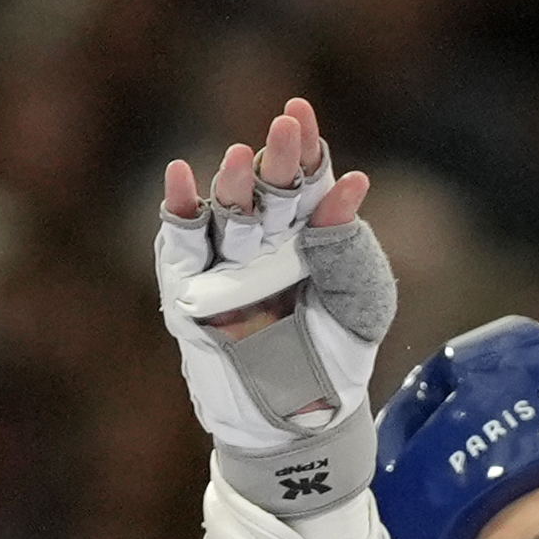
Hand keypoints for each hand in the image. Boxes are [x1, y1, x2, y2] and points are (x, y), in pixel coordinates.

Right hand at [154, 96, 397, 517]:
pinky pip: (183, 245)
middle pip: (269, 189)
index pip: (308, 179)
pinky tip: (182, 179)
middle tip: (285, 129)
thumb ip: (350, 249)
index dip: (305, 146)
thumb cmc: (336, 360)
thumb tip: (353, 185)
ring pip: (226, 212)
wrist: (301, 425)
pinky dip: (180, 213)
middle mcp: (268, 241)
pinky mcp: (191, 291)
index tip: (300, 113)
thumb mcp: (359, 307)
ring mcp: (227, 264)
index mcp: (312, 236)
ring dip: (232, 183)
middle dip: (276, 158)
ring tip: (240, 158)